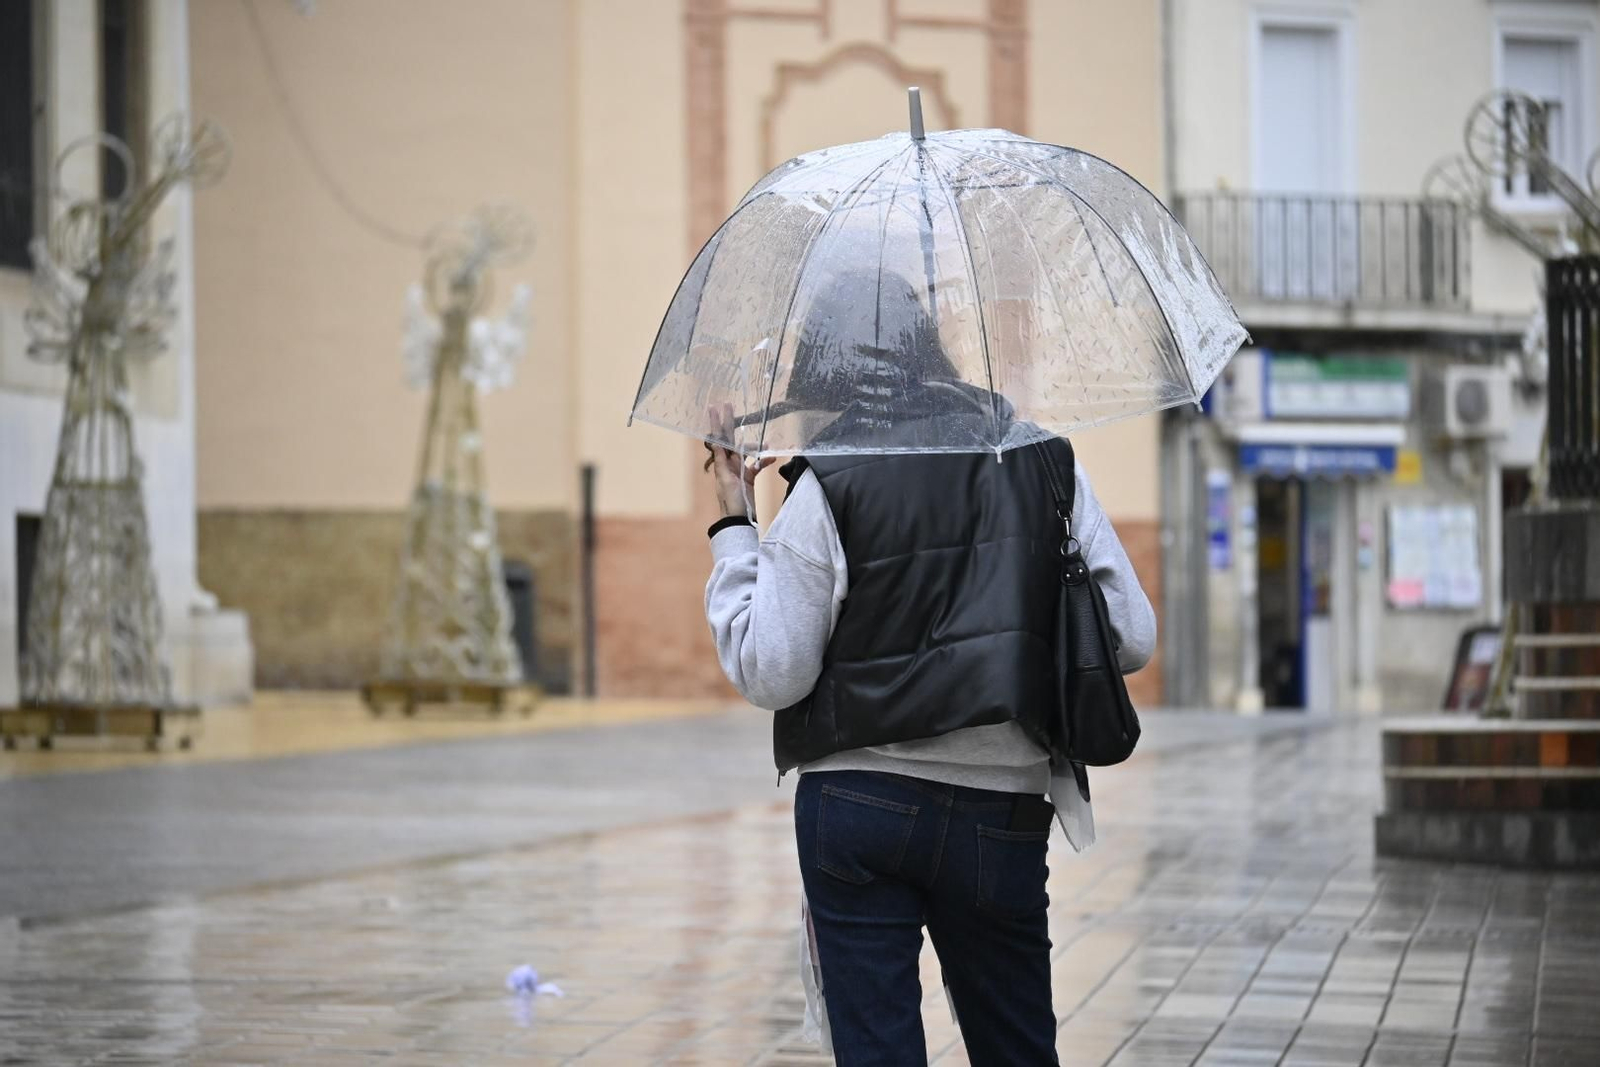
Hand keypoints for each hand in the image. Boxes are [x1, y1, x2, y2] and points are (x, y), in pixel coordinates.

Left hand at [707, 404, 775, 518]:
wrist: (739, 520)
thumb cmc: (731, 501)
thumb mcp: (726, 480)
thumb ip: (723, 461)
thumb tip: (717, 442)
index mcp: (722, 464)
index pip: (719, 439)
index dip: (717, 424)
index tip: (715, 408)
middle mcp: (729, 464)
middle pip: (731, 440)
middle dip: (731, 423)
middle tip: (730, 405)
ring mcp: (739, 470)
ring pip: (746, 451)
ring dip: (756, 447)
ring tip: (767, 444)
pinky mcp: (749, 477)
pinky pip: (757, 465)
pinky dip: (763, 460)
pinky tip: (771, 457)